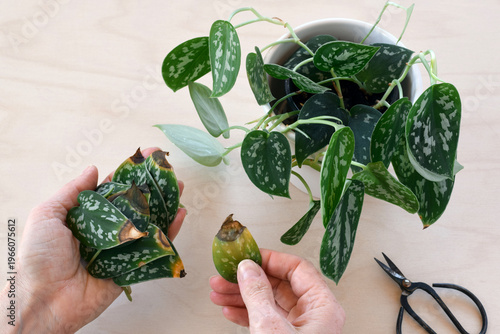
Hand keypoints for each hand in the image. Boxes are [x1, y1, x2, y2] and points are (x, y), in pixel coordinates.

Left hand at [2, 148, 185, 333]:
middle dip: (153, 186)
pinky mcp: (133, 267)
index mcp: (88, 216)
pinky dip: (170, 232)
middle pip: (136, 204)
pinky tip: (179, 214)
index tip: (147, 156)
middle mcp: (107, 230)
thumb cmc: (39, 258)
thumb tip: (94, 168)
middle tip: (168, 169)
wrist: (45, 300)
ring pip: (149, 222)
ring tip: (179, 186)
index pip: (114, 190)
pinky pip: (155, 248)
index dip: (130, 172)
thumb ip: (72, 191)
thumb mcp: (47, 216)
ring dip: (165, 204)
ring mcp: (122, 248)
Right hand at [209, 249, 344, 332]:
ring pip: (268, 302)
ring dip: (242, 296)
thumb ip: (257, 293)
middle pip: (279, 285)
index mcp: (323, 306)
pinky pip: (265, 320)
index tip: (247, 256)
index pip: (297, 269)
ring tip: (218, 292)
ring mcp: (299, 330)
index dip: (270, 259)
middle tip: (225, 275)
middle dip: (248, 279)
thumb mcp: (271, 328)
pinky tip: (229, 310)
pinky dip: (246, 314)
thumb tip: (247, 268)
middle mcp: (314, 316)